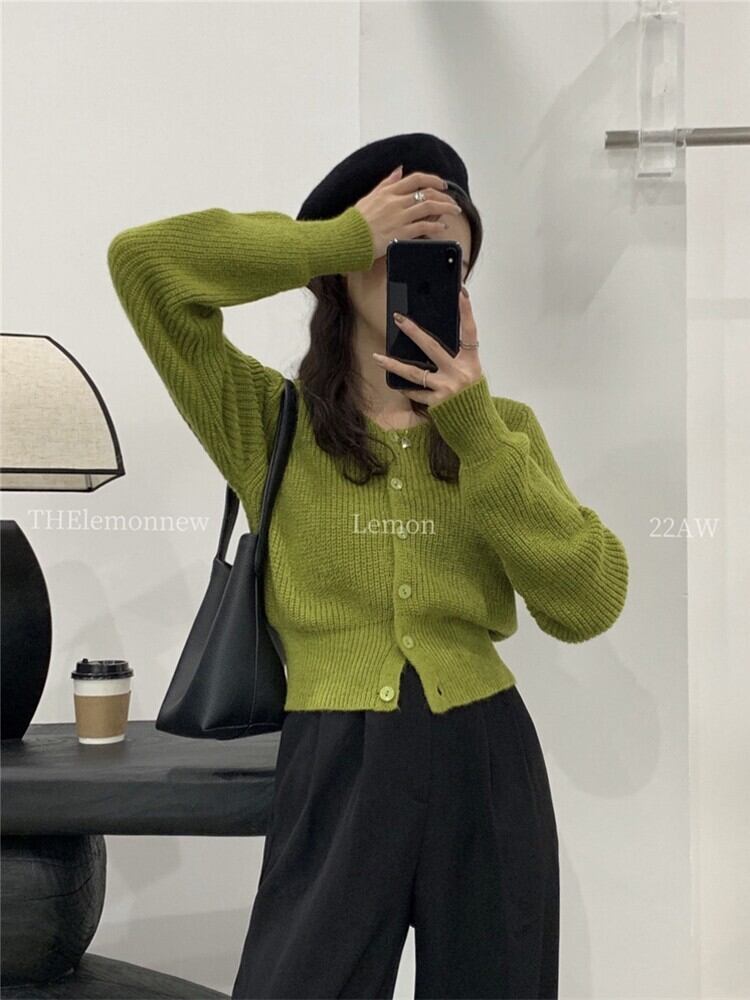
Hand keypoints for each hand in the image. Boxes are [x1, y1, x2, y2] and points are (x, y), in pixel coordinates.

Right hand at [355, 166, 462, 260]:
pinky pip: (424, 226)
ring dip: (445, 208)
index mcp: (388, 192)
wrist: (347, 238)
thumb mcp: (370, 197)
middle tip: (453, 201)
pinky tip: (442, 228)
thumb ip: (387, 183)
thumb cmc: (356, 222)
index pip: (416, 179)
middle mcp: (395, 202)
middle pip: (427, 193)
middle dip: (444, 196)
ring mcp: (399, 217)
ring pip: (429, 207)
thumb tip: (399, 170)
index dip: (433, 180)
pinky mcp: (400, 233)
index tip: (442, 185)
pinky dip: (436, 226)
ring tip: (453, 211)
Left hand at [372, 287, 481, 404]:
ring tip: (377, 357)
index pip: (469, 332)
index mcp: (471, 362)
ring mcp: (446, 389)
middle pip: (432, 347)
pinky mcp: (436, 403)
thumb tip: (433, 343)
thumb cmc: (472, 396)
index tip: (461, 293)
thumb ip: (457, 358)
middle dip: (413, 331)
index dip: (466, 312)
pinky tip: (398, 384)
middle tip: (398, 319)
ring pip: (414, 373)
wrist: (476, 425)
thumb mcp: (471, 373)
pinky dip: (407, 389)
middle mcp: (458, 373)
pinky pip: (416, 392)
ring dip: (393, 364)